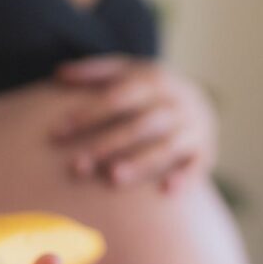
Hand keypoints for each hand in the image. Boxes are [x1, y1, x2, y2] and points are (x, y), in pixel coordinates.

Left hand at [51, 55, 216, 193]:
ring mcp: (192, 127)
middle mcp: (175, 103)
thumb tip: (59, 74)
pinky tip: (166, 191)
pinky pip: (197, 164)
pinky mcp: (205, 150)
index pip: (117, 97)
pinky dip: (185, 177)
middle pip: (140, 124)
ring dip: (141, 163)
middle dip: (108, 144)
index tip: (57, 133)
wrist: (200, 102)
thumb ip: (95, 73)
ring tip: (112, 178)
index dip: (88, 115)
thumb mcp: (128, 72)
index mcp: (154, 81)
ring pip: (167, 146)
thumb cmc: (149, 90)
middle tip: (77, 166)